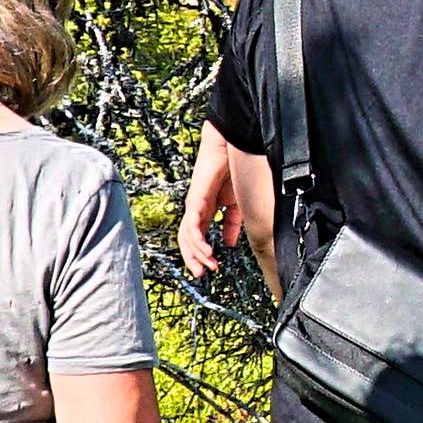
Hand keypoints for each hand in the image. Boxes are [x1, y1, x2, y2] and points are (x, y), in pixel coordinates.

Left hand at [180, 144, 247, 278]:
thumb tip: (229, 244)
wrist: (231, 148)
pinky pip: (192, 224)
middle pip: (187, 240)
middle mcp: (196, 209)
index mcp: (206, 211)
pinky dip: (197, 240)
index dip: (201, 254)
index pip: (197, 237)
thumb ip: (232, 224)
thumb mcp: (236, 205)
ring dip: (195, 253)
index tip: (211, 268)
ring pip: (186, 235)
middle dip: (193, 259)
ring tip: (207, 265)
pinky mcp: (195, 199)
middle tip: (201, 273)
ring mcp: (194, 205)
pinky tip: (207, 250)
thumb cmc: (232, 171)